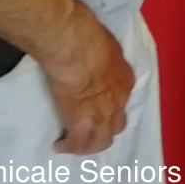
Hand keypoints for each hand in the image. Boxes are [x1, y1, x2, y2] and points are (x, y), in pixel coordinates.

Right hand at [39, 12, 134, 154]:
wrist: (76, 46)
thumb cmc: (88, 37)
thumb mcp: (105, 47)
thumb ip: (102, 58)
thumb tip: (92, 57)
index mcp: (125, 79)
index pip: (121, 100)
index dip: (109, 106)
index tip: (96, 107)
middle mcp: (119, 100)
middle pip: (117, 125)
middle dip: (104, 130)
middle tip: (87, 130)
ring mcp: (103, 113)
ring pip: (102, 141)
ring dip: (88, 144)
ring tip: (73, 143)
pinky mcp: (83, 123)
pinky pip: (79, 144)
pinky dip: (69, 146)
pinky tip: (59, 144)